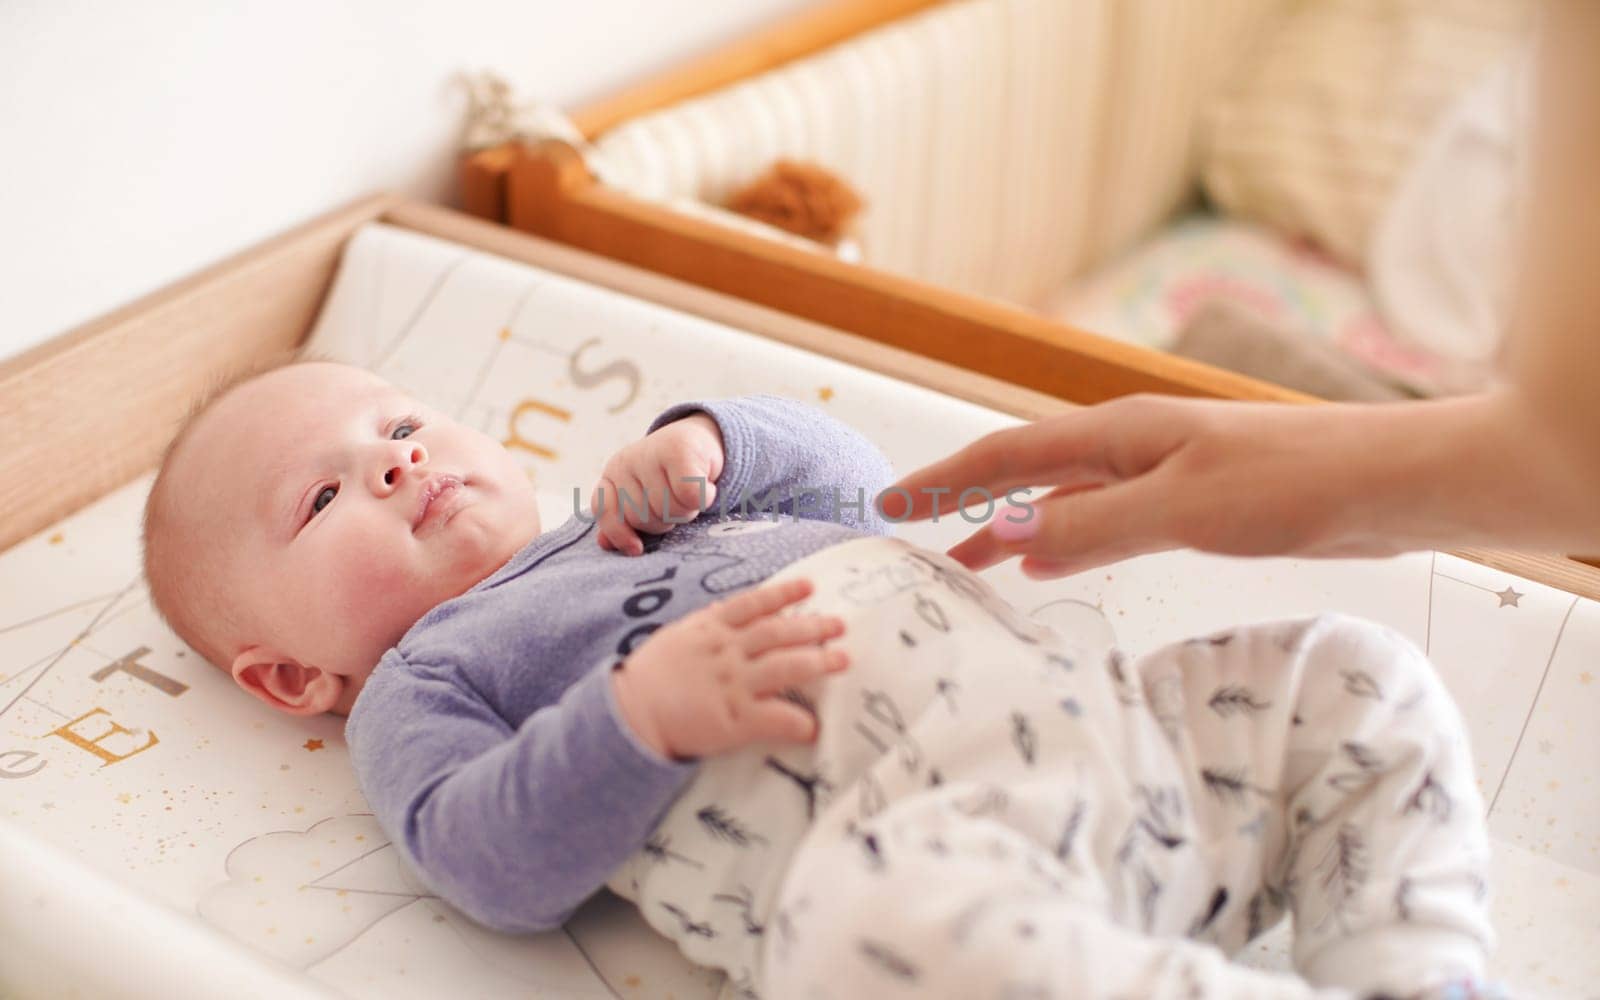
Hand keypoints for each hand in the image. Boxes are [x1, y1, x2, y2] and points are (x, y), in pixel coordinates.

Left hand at [591, 413, 724, 555]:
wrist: (700, 442)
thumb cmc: (669, 479)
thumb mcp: (642, 499)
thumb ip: (622, 521)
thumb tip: (605, 544)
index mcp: (613, 474)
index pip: (605, 509)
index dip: (618, 532)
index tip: (637, 549)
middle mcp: (627, 461)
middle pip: (641, 517)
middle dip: (663, 521)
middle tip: (676, 506)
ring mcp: (651, 453)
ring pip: (667, 509)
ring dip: (685, 511)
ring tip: (689, 496)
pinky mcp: (680, 450)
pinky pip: (690, 495)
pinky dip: (703, 499)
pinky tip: (707, 488)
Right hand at [610, 578, 849, 760]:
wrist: (629, 716)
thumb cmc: (647, 678)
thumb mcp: (674, 639)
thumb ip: (702, 626)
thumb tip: (719, 612)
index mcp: (710, 629)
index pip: (753, 604)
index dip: (783, 593)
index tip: (810, 586)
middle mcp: (726, 651)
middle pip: (778, 633)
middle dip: (812, 626)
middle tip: (841, 624)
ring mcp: (732, 683)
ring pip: (785, 667)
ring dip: (818, 662)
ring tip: (843, 660)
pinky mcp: (734, 719)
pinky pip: (775, 717)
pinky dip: (798, 722)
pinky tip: (814, 727)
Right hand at [880, 393, 1451, 578]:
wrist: (1386, 485)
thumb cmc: (1291, 484)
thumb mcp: (1180, 508)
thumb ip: (1091, 524)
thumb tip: (1007, 537)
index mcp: (1117, 434)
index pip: (1006, 457)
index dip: (944, 482)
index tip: (890, 505)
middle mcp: (1129, 448)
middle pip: (1025, 473)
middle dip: (963, 500)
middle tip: (910, 533)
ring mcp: (1160, 476)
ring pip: (1062, 501)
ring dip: (1010, 528)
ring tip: (964, 562)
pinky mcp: (1192, 506)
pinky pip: (1103, 523)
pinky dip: (1063, 542)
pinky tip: (1047, 564)